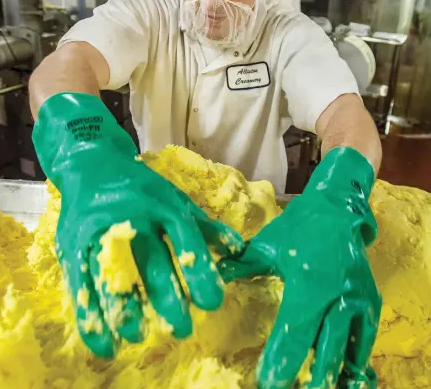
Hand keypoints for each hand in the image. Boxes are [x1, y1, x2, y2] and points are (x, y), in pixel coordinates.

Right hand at [33, 93, 243, 357]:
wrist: (92, 166)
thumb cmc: (140, 187)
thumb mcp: (175, 198)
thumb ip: (204, 225)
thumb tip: (238, 250)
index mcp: (162, 204)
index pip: (185, 239)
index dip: (200, 271)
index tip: (212, 302)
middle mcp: (132, 216)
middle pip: (150, 261)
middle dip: (167, 299)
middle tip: (181, 329)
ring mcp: (99, 231)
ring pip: (113, 275)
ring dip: (127, 311)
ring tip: (140, 337)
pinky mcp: (74, 245)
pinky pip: (81, 284)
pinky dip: (91, 317)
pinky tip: (105, 343)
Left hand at [218, 148, 381, 388]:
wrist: (336, 211)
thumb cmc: (297, 228)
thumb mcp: (266, 246)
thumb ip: (239, 266)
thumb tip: (211, 280)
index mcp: (309, 282)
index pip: (295, 332)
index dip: (281, 361)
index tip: (267, 383)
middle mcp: (338, 295)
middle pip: (325, 350)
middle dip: (309, 379)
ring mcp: (359, 300)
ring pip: (349, 351)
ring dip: (334, 375)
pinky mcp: (371, 302)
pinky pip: (366, 342)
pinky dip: (355, 363)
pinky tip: (344, 378)